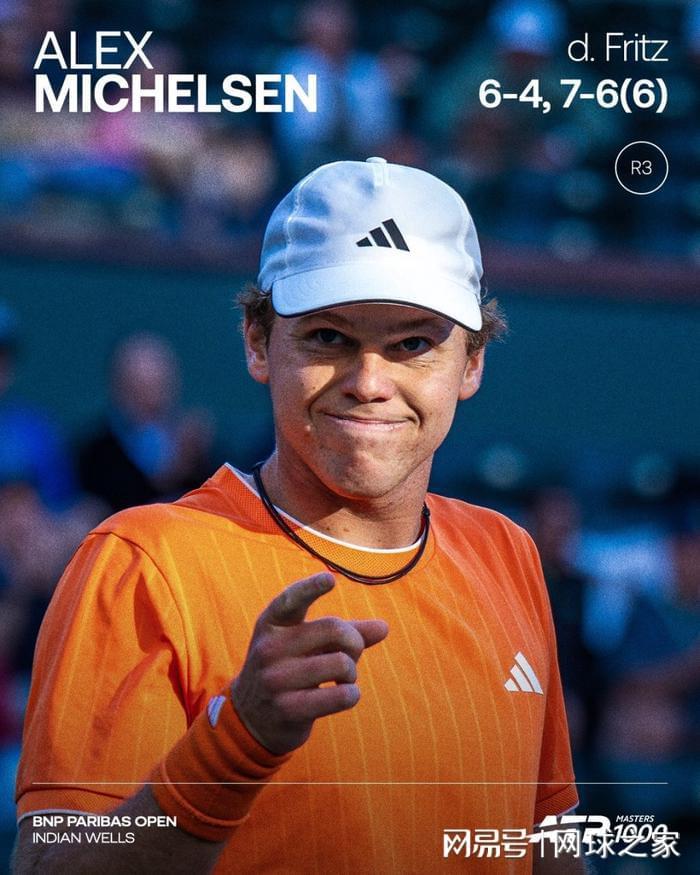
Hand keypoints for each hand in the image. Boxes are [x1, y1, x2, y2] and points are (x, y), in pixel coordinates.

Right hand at [231, 572, 387, 753]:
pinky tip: (345, 696)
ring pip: (341, 663)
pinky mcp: (287, 709)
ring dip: (352, 673)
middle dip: (354, 642)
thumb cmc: (289, 670)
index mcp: (271, 624)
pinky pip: (339, 696)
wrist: (252, 718)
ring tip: (342, 680)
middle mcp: (269, 648)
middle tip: (350, 656)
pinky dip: (352, 695)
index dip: (311, 588)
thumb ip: (344, 633)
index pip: (291, 600)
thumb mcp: (306, 645)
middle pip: (334, 629)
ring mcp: (275, 680)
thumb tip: (384, 627)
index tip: (330, 579)